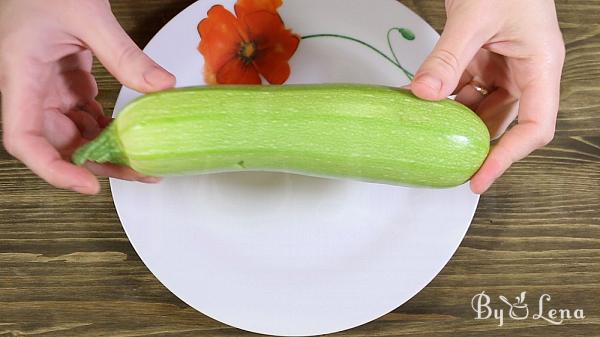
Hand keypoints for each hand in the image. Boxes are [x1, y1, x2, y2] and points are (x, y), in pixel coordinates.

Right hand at [0, 0, 175, 193]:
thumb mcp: (87, 15)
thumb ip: (123, 53)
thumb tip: (161, 85)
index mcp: (20, 78)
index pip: (24, 140)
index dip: (54, 169)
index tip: (88, 184)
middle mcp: (31, 90)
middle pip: (58, 144)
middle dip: (97, 165)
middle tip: (138, 173)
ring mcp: (48, 89)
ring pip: (75, 135)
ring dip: (108, 151)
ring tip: (143, 161)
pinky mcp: (66, 84)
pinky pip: (86, 117)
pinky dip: (108, 129)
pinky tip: (133, 135)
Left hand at [410, 0, 564, 193]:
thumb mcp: (475, 18)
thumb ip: (448, 57)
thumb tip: (423, 94)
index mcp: (540, 68)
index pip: (534, 127)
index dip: (508, 157)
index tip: (479, 178)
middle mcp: (523, 73)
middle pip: (500, 123)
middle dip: (470, 141)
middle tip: (440, 159)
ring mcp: (501, 67)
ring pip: (477, 108)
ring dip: (449, 118)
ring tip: (421, 128)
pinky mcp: (480, 60)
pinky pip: (460, 88)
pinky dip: (439, 96)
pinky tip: (416, 100)